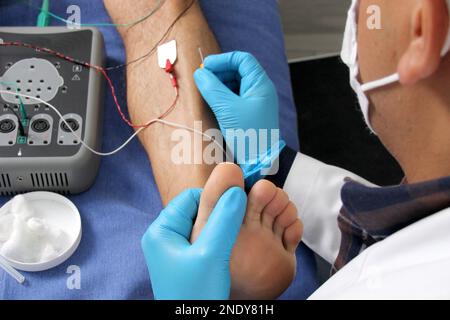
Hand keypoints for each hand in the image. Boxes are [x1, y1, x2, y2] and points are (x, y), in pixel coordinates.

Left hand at [141, 187, 246, 299]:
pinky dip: (220, 240)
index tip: (238, 203)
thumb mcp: (212, 255)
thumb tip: (236, 188)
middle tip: (239, 221)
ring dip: (221, 227)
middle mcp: (165, 239)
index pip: (190, 197)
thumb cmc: (195, 298)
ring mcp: (176, 251)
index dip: (215, 197)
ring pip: (204, 225)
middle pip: (197, 210)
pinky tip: (231, 247)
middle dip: (219, 213)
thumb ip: (224, 220)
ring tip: (236, 236)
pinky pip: (206, 240)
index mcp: (161, 231)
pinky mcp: (188, 262)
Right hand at [194, 52, 285, 185]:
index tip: (205, 67)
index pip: (242, 59)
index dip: (222, 60)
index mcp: (260, 84)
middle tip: (202, 79)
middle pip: (237, 70)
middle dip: (219, 72)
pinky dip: (222, 96)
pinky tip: (212, 102)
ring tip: (205, 91)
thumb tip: (199, 73)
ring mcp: (254, 101)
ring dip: (219, 84)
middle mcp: (259, 90)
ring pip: (234, 83)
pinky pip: (233, 97)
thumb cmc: (249, 135)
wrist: (258, 162)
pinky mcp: (248, 112)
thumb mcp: (227, 109)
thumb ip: (212, 88)